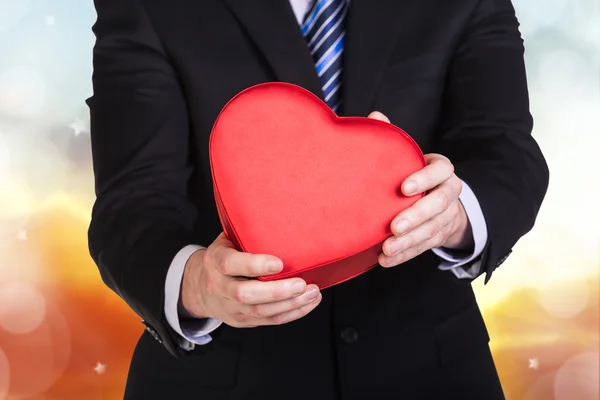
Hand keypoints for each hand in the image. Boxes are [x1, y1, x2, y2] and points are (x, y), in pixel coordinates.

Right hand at [180, 233, 321, 327]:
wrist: (200, 288)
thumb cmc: (224, 256)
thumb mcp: (227, 241)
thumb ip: (246, 233)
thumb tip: (280, 214)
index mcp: (215, 261)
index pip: (230, 264)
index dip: (255, 265)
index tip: (279, 263)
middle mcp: (220, 286)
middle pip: (245, 294)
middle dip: (277, 291)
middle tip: (302, 283)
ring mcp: (230, 307)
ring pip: (260, 312)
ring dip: (290, 304)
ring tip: (313, 293)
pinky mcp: (242, 320)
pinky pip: (269, 321)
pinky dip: (292, 314)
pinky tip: (308, 303)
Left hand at [366, 112, 473, 267]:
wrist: (439, 200)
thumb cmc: (414, 173)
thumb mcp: (408, 156)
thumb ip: (393, 137)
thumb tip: (376, 115)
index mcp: (441, 169)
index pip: (441, 170)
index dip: (424, 178)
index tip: (404, 188)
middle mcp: (449, 192)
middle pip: (440, 204)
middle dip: (417, 216)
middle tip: (395, 226)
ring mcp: (446, 216)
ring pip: (432, 230)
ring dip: (410, 242)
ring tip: (387, 249)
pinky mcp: (439, 236)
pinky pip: (424, 247)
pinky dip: (405, 255)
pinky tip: (385, 260)